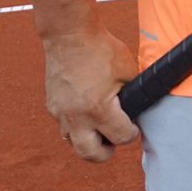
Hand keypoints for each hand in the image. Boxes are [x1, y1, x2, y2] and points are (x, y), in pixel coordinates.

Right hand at [41, 26, 139, 162]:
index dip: (132, 134)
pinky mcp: (51, 106)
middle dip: (106, 152)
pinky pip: (64, 126)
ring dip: (88, 140)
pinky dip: (77, 125)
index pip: (120, 138)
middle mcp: (76, 117)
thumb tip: (140, 107)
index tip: (134, 126)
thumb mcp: (128, 71)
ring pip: (73, 142)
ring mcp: (60, 113)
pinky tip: (87, 111)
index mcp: (98, 109)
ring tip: (101, 127)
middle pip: (90, 155)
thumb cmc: (101, 49)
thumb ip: (134, 94)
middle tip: (114, 140)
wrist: (69, 35)